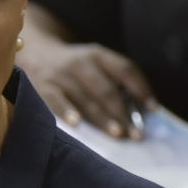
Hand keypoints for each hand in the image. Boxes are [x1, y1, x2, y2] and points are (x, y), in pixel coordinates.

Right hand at [16, 38, 154, 139]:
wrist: (35, 53)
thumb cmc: (73, 67)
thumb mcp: (94, 63)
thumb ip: (113, 80)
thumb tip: (141, 110)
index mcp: (97, 54)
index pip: (125, 69)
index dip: (141, 89)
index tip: (153, 109)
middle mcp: (80, 63)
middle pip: (106, 89)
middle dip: (123, 113)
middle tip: (136, 134)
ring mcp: (61, 75)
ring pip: (86, 99)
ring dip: (103, 119)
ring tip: (117, 134)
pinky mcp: (43, 87)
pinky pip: (57, 100)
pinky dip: (67, 111)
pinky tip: (77, 124)